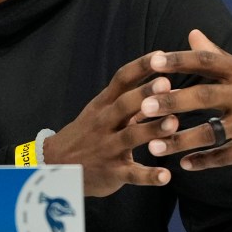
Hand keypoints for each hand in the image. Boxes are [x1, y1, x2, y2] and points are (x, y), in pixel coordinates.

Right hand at [41, 50, 181, 196]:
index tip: (161, 55)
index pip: (122, 79)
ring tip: (174, 124)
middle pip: (124, 104)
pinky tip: (166, 176)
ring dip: (152, 130)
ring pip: (130, 137)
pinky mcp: (112, 173)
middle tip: (167, 84)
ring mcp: (108, 148)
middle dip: (145, 94)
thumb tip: (170, 85)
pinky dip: (149, 176)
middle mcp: (105, 123)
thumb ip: (134, 101)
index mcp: (104, 104)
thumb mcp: (103, 111)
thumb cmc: (89, 133)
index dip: (141, 66)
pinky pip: (131, 174)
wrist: (57, 165)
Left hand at [142, 29, 231, 200]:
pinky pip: (224, 157)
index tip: (153, 61)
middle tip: (144, 106)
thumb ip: (217, 56)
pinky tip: (182, 165)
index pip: (207, 61)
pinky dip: (203, 161)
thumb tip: (192, 33)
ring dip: (179, 140)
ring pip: (210, 132)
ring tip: (153, 146)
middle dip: (173, 101)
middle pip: (205, 96)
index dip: (179, 60)